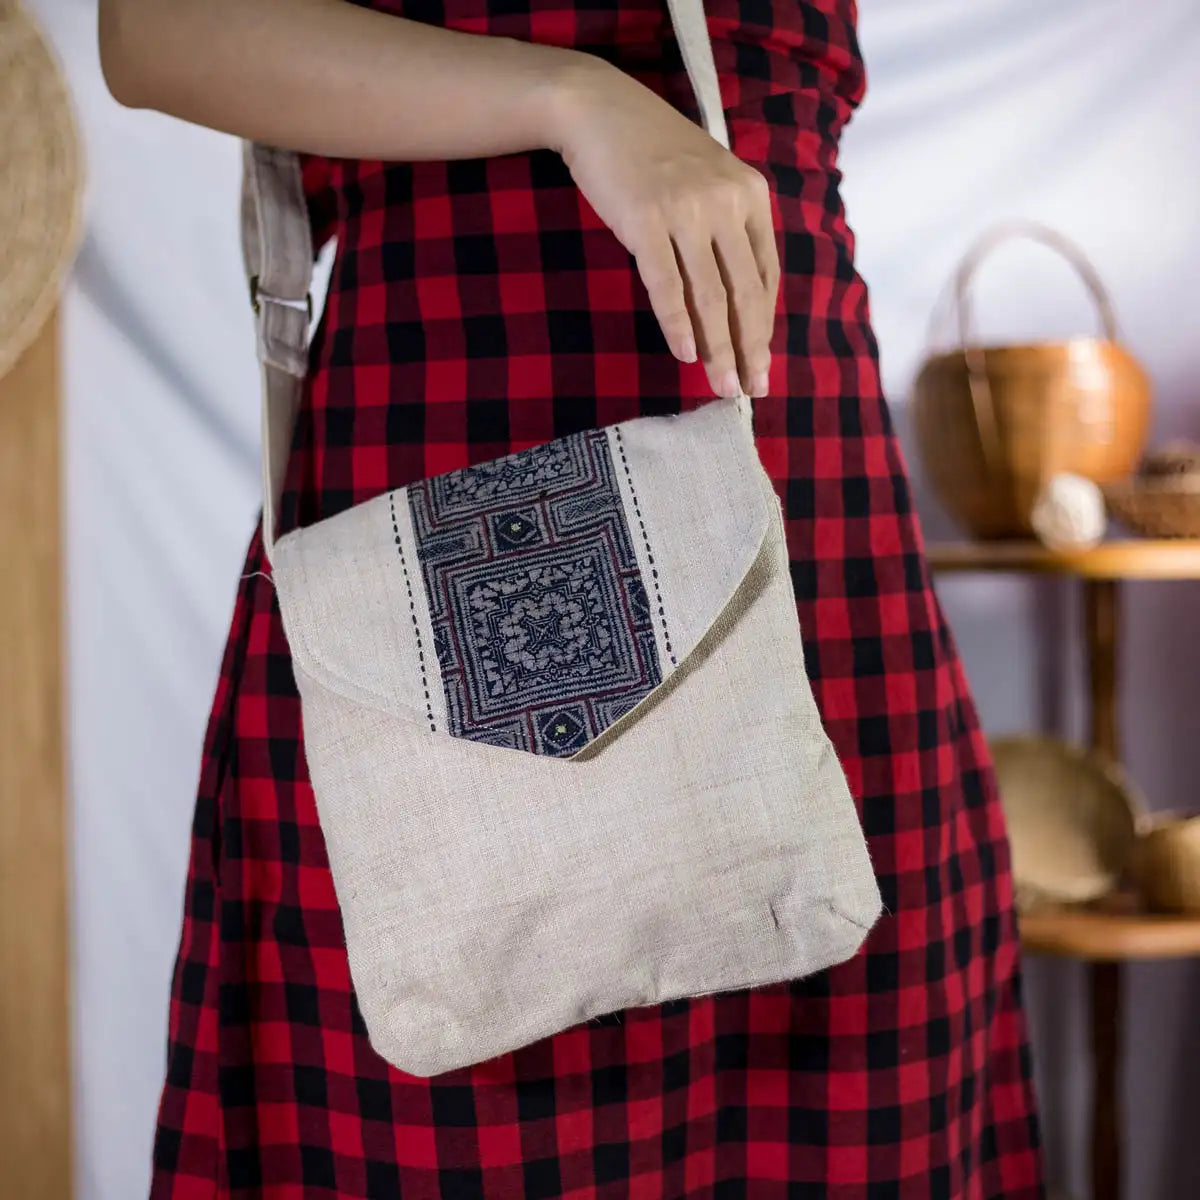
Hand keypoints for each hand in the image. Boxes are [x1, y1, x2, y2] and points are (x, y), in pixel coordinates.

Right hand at [545, 58, 779, 398]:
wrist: (600, 111)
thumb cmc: (653, 152)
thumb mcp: (707, 181)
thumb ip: (726, 228)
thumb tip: (733, 300)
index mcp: (750, 195)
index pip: (766, 275)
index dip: (764, 326)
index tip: (762, 365)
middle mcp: (725, 203)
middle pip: (745, 292)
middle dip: (750, 349)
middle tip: (752, 390)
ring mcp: (686, 211)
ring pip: (711, 295)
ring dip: (719, 348)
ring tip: (721, 387)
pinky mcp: (646, 221)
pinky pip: (667, 285)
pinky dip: (678, 323)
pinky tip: (685, 353)